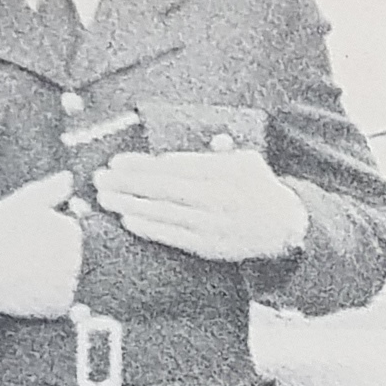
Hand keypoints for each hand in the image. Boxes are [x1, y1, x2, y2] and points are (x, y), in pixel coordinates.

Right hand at [0, 170, 83, 318]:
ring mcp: (68, 283)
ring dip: (50, 280)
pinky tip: (24, 289)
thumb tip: (69, 178)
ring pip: (67, 282)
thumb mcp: (22, 202)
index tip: (25, 239)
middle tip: (21, 257)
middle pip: (72, 260)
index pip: (73, 236)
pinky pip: (60, 304)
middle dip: (52, 259)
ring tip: (21, 272)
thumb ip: (50, 190)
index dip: (48, 237)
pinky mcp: (57, 306)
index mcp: (71, 230)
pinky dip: (45, 300)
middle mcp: (75, 257)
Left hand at [93, 145, 307, 263]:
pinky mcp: (208, 245)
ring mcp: (211, 223)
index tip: (118, 161)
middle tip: (101, 177)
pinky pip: (174, 236)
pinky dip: (150, 228)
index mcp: (224, 172)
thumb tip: (212, 140)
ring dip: (131, 204)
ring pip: (164, 212)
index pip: (176, 166)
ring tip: (106, 197)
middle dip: (129, 182)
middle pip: (164, 188)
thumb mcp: (248, 161)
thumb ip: (223, 151)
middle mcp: (217, 197)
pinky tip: (129, 220)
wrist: (284, 228)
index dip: (143, 164)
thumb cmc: (260, 190)